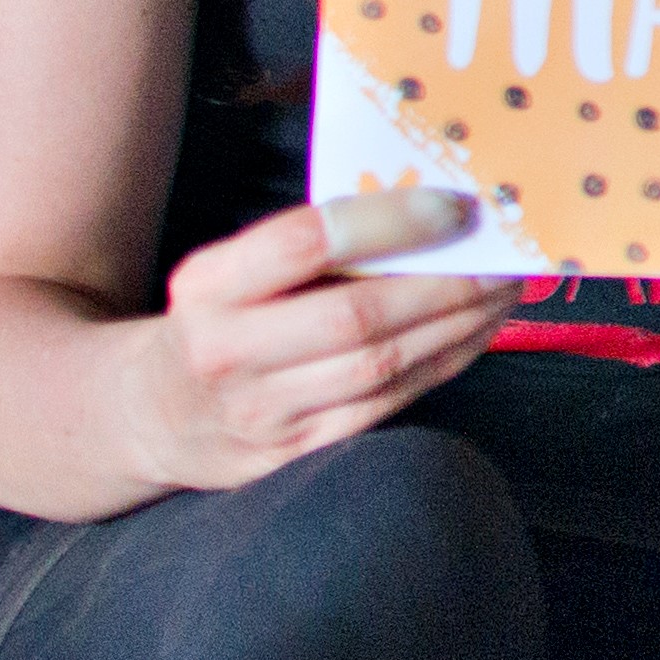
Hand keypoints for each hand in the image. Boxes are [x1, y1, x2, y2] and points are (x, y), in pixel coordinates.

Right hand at [135, 199, 518, 490]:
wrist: (153, 416)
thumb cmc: (216, 323)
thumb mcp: (227, 273)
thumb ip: (306, 248)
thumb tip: (425, 213)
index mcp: (208, 286)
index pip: (305, 242)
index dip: (389, 222)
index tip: (456, 206)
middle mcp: (229, 352)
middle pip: (358, 317)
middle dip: (446, 286)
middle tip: (506, 259)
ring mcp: (263, 413)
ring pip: (382, 367)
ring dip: (459, 327)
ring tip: (504, 294)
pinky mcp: (296, 453)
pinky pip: (388, 405)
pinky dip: (442, 365)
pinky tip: (475, 335)